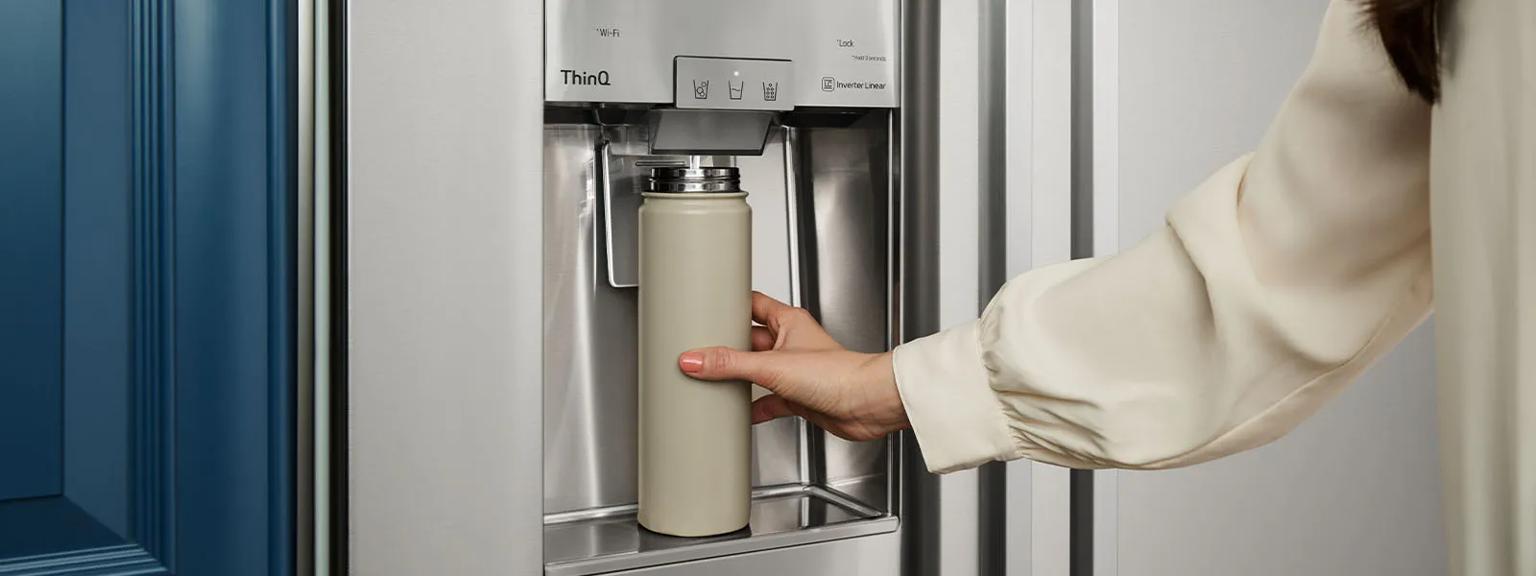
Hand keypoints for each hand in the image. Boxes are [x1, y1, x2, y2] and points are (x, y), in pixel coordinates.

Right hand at [678, 292, 908, 441]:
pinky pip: (768, 400)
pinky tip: (740, 412)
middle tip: (699, 350)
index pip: (752, 305)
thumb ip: (730, 364)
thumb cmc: (838, 374)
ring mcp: (794, 371)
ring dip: (738, 378)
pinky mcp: (798, 396)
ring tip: (712, 381)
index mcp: (788, 321)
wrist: (868, 405)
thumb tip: (695, 359)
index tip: (704, 308)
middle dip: (726, 348)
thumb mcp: (772, 366)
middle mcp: (791, 343)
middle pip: (748, 341)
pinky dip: (753, 406)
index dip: (729, 305)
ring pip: (756, 371)